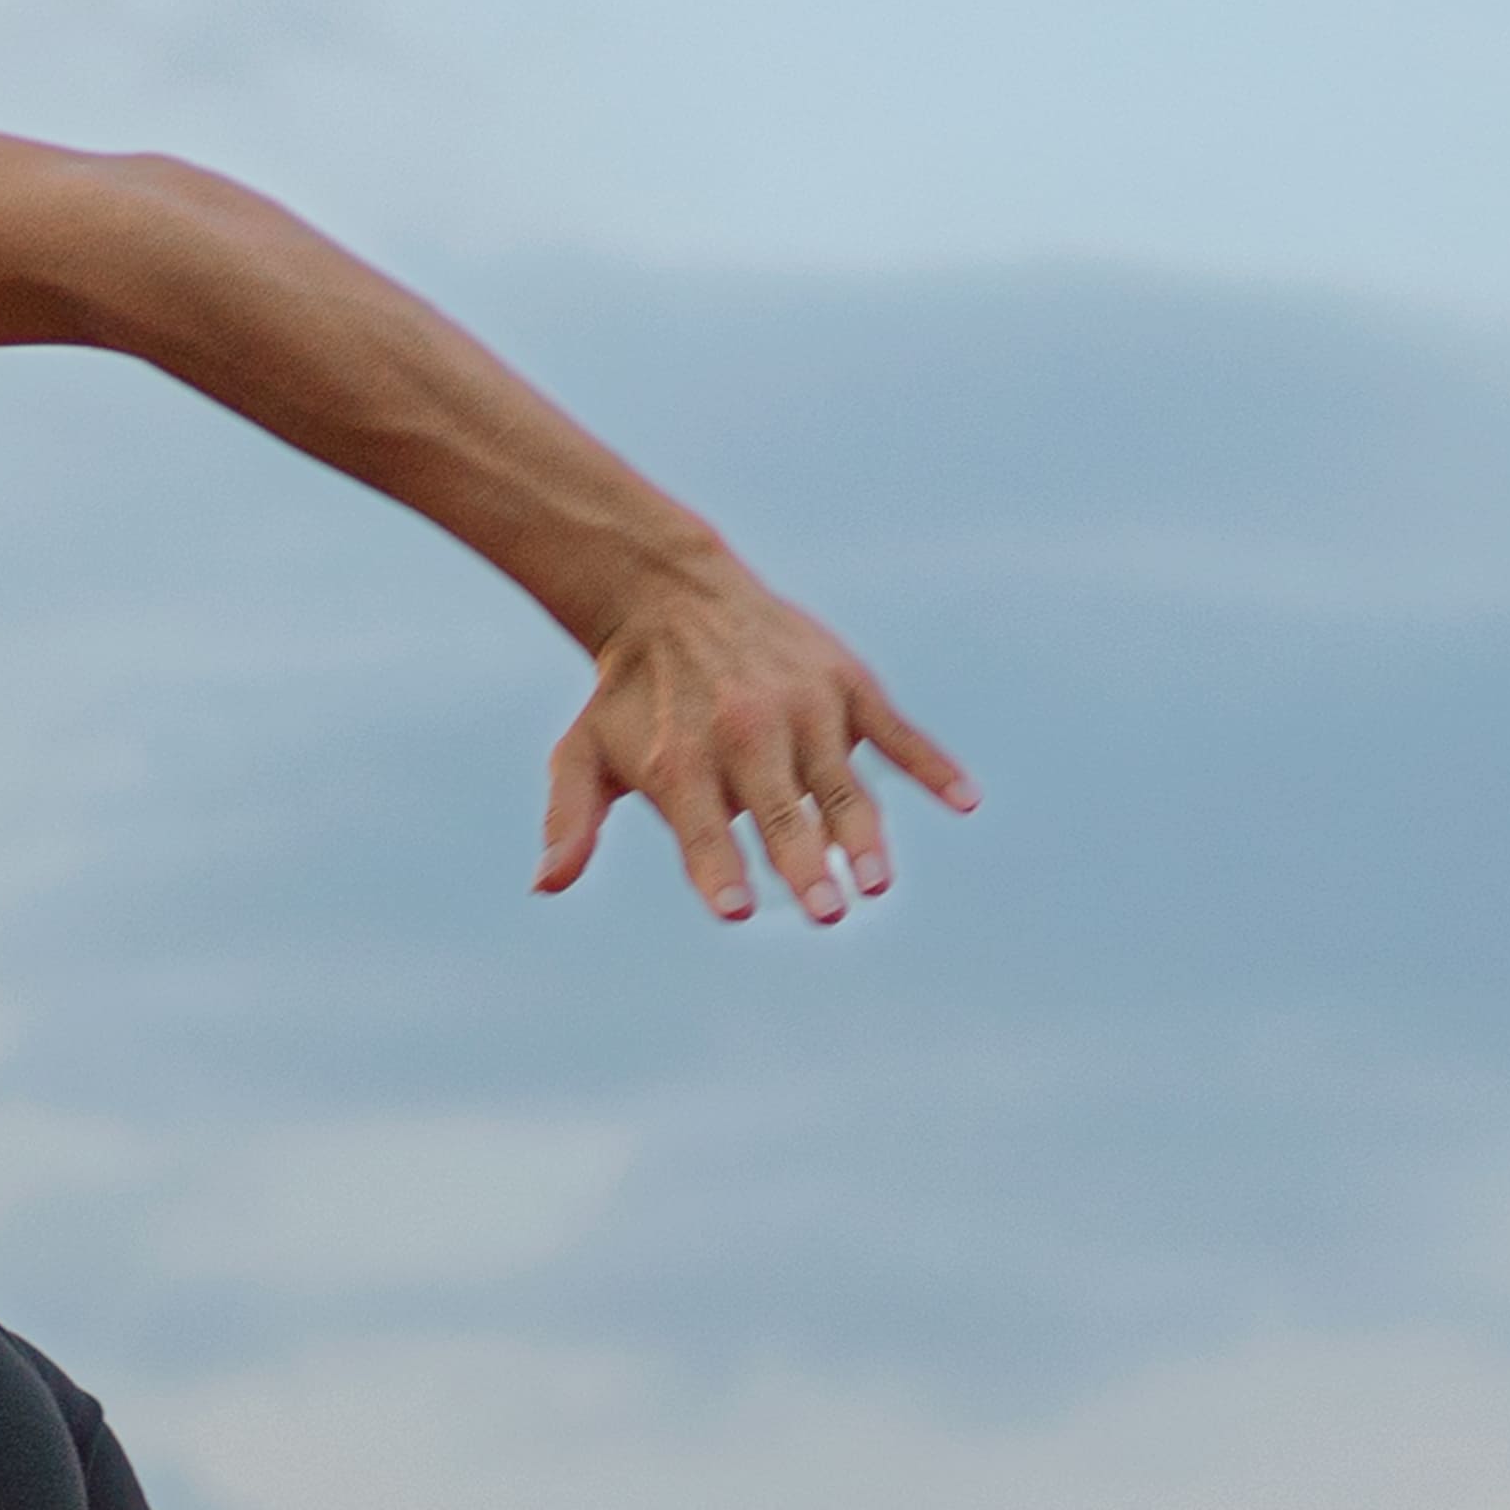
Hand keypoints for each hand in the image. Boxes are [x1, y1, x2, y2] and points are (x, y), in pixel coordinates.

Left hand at [542, 551, 974, 924]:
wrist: (672, 597)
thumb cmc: (627, 697)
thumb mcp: (582, 754)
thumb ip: (569, 821)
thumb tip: (544, 886)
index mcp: (680, 761)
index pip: (699, 829)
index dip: (716, 869)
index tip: (733, 910)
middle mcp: (744, 732)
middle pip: (777, 812)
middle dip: (800, 862)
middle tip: (825, 912)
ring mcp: (804, 706)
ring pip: (841, 783)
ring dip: (862, 834)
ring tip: (877, 881)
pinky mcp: (848, 685)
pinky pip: (898, 731)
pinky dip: (932, 765)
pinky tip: (965, 801)